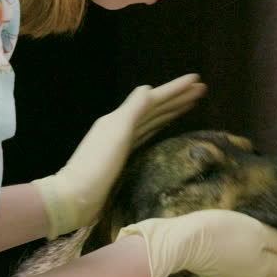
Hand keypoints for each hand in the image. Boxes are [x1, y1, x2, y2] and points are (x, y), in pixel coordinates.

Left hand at [32, 74, 206, 237]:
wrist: (75, 196)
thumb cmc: (96, 165)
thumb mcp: (117, 133)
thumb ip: (133, 110)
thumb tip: (149, 88)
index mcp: (119, 118)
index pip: (153, 99)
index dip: (175, 90)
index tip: (197, 80)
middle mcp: (121, 126)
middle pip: (154, 108)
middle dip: (177, 98)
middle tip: (201, 89)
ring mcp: (121, 142)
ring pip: (152, 121)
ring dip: (171, 111)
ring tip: (189, 104)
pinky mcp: (122, 158)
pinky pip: (147, 136)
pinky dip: (159, 128)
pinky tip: (165, 128)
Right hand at [116, 209, 276, 276]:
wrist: (184, 242)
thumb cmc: (223, 232)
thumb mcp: (258, 231)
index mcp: (268, 267)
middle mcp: (256, 276)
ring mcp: (238, 275)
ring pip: (270, 270)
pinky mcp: (223, 270)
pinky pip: (253, 267)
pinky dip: (267, 257)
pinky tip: (263, 247)